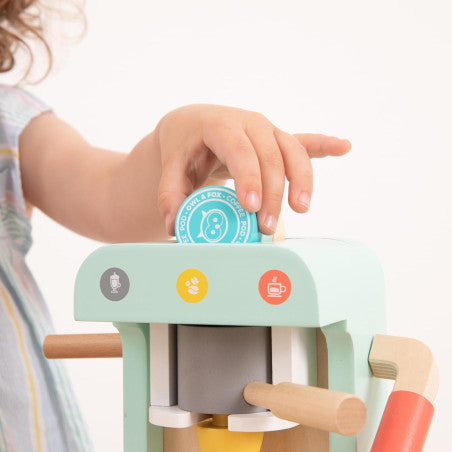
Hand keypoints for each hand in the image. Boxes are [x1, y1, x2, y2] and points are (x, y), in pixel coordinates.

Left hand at [156, 104, 350, 235]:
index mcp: (220, 125)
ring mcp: (268, 130)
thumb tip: (174, 225)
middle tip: (266, 227)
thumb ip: (170, 194)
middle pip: (271, 156)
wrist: (194, 124)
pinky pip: (303, 141)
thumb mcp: (172, 166)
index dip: (249, 178)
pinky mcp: (278, 139)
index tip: (250, 207)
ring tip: (301, 208)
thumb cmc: (184, 146)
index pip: (240, 151)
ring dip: (301, 180)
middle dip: (273, 193)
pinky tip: (344, 146)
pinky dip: (323, 144)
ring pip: (292, 152)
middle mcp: (249, 123)